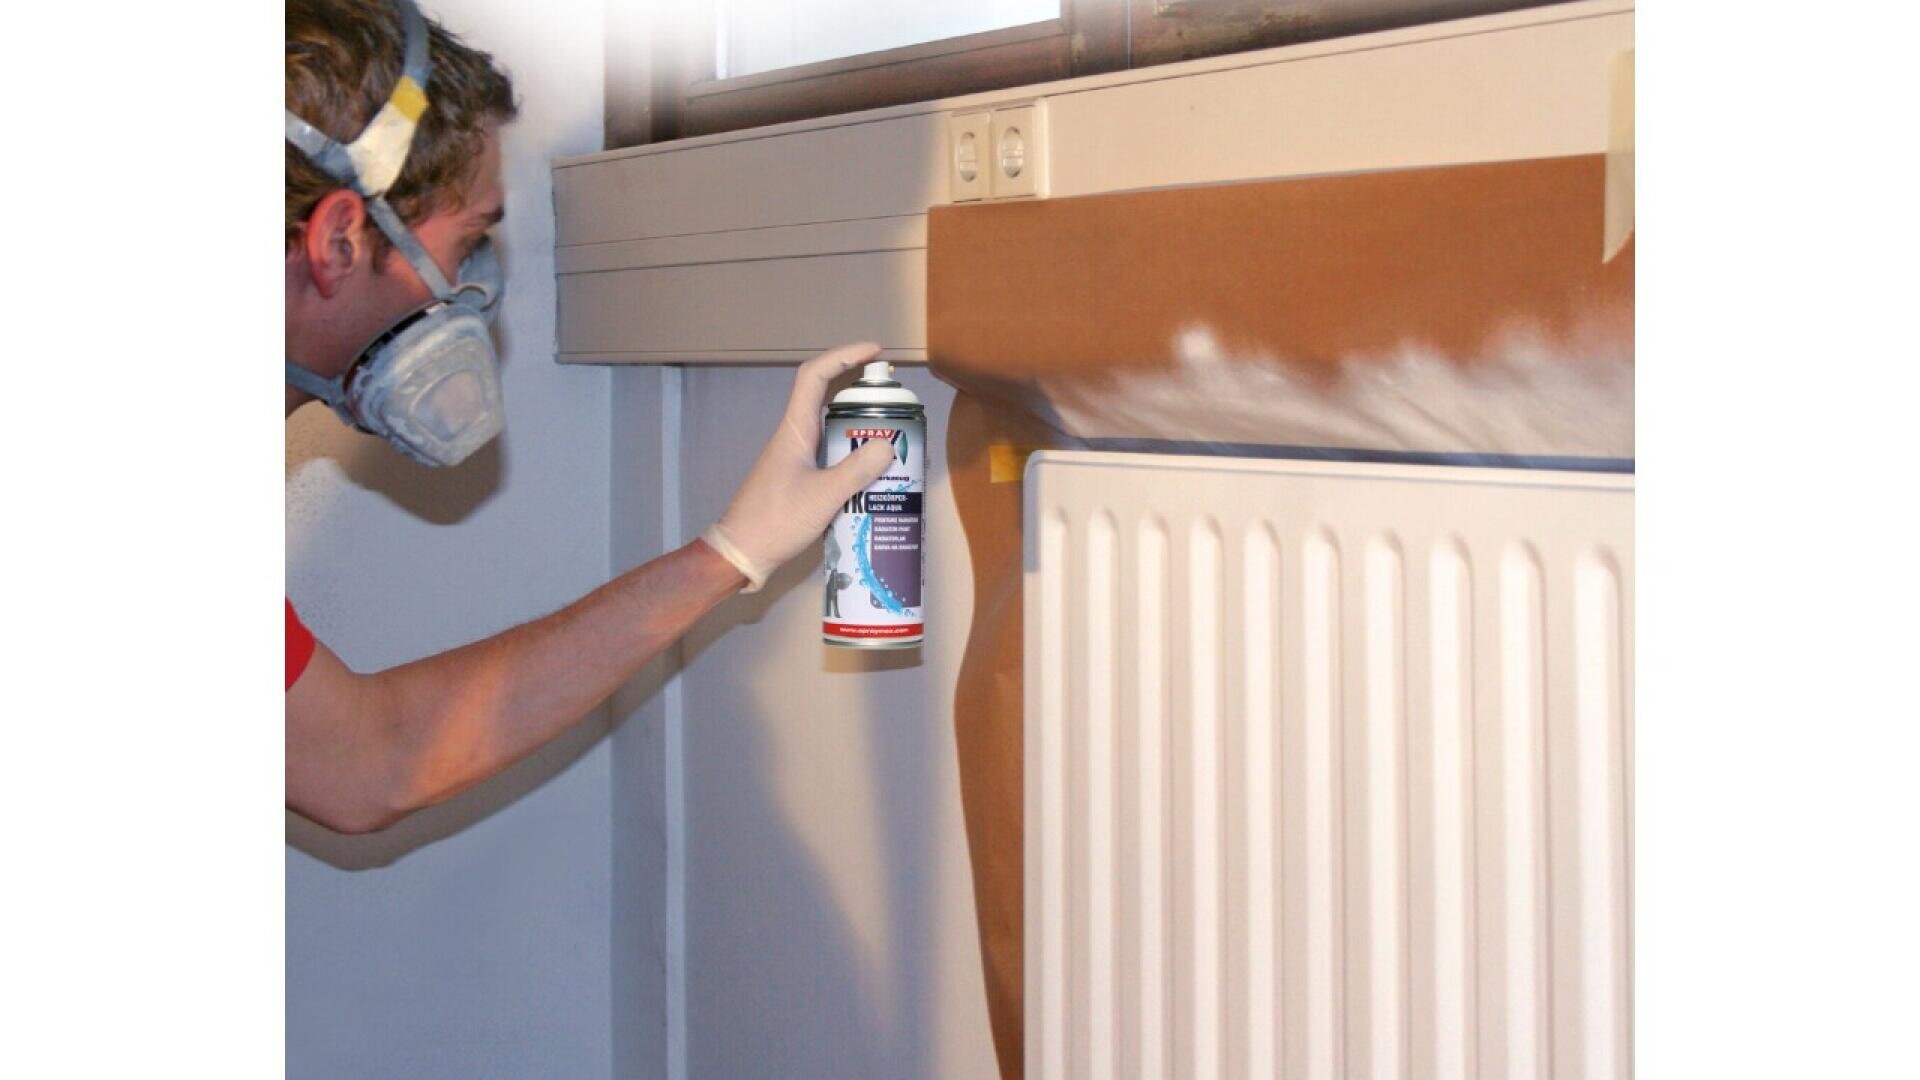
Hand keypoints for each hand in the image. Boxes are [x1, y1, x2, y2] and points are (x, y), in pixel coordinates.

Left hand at [701, 343, 896, 591]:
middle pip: (827, 396)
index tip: (875, 352)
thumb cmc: (775, 520)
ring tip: (891, 435)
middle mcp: (794, 436)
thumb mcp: (823, 496)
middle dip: (860, 390)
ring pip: (831, 427)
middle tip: (893, 399)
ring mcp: (795, 457)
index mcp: (795, 430)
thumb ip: (856, 471)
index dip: (844, 356)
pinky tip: (873, 472)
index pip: (815, 375)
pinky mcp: (799, 477)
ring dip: (859, 425)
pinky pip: (831, 453)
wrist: (741, 553)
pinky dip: (852, 453)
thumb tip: (888, 446)